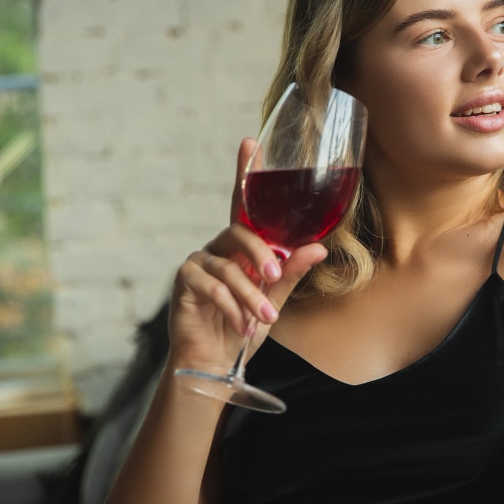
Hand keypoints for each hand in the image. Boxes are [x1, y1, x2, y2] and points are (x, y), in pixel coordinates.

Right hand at [167, 139, 327, 371]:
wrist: (216, 362)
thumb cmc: (244, 326)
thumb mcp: (275, 300)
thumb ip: (292, 273)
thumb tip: (319, 247)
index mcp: (242, 246)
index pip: (244, 204)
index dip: (244, 172)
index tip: (249, 141)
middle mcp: (219, 247)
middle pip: (239, 233)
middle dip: (261, 255)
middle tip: (275, 279)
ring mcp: (198, 262)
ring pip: (227, 266)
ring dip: (250, 295)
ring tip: (265, 319)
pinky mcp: (184, 282)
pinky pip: (209, 285)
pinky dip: (230, 306)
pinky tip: (240, 325)